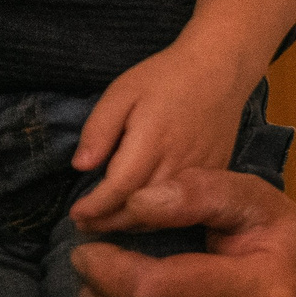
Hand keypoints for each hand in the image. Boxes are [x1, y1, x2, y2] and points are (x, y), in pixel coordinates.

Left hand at [70, 41, 251, 226]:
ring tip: (107, 223)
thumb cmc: (166, 77)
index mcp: (152, 142)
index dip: (96, 207)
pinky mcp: (216, 173)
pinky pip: (186, 205)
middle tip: (84, 225)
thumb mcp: (121, 92)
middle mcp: (179, 163)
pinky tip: (143, 213)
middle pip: (142, 209)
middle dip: (109, 222)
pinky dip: (161, 216)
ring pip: (165, 213)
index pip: (120, 189)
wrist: (220, 71)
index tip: (75, 215)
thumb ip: (99, 129)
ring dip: (133, 223)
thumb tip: (81, 167)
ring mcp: (201, 172)